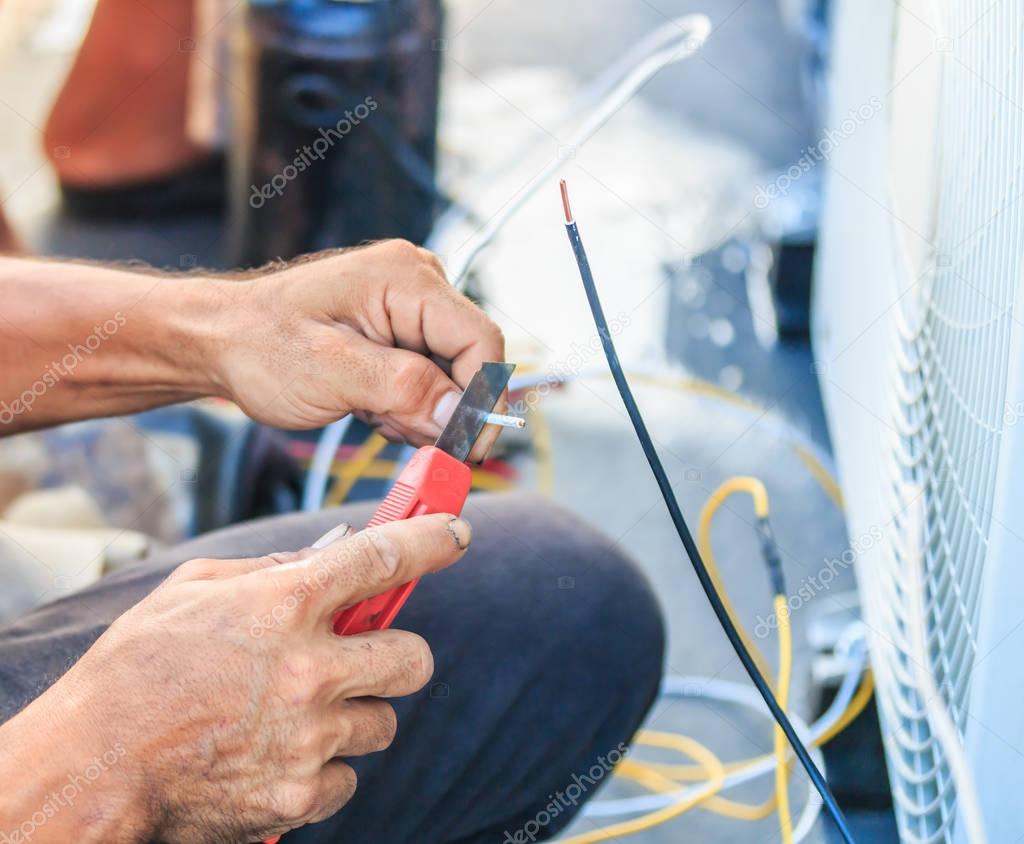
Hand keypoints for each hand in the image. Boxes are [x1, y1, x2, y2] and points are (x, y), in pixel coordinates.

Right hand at [0, 514, 470, 842]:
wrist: (91, 768)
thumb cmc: (134, 669)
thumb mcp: (191, 590)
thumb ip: (266, 570)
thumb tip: (325, 559)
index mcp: (281, 604)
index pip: (383, 558)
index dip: (431, 540)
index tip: (455, 534)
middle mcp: (307, 668)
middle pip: (415, 658)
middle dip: (400, 655)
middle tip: (369, 656)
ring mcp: (309, 736)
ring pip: (383, 722)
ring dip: (355, 714)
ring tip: (298, 715)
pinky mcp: (301, 792)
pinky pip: (350, 776)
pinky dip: (325, 767)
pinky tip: (278, 755)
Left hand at [215, 241, 506, 461]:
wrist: (221, 341)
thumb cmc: (261, 347)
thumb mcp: (331, 372)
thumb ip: (402, 389)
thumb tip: (460, 417)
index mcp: (406, 278)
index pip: (480, 340)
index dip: (482, 399)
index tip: (466, 449)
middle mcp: (418, 283)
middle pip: (470, 360)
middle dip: (443, 409)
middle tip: (395, 430)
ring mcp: (410, 306)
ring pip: (452, 376)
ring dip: (421, 410)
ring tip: (369, 413)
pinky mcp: (401, 330)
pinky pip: (430, 377)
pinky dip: (408, 405)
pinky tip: (370, 407)